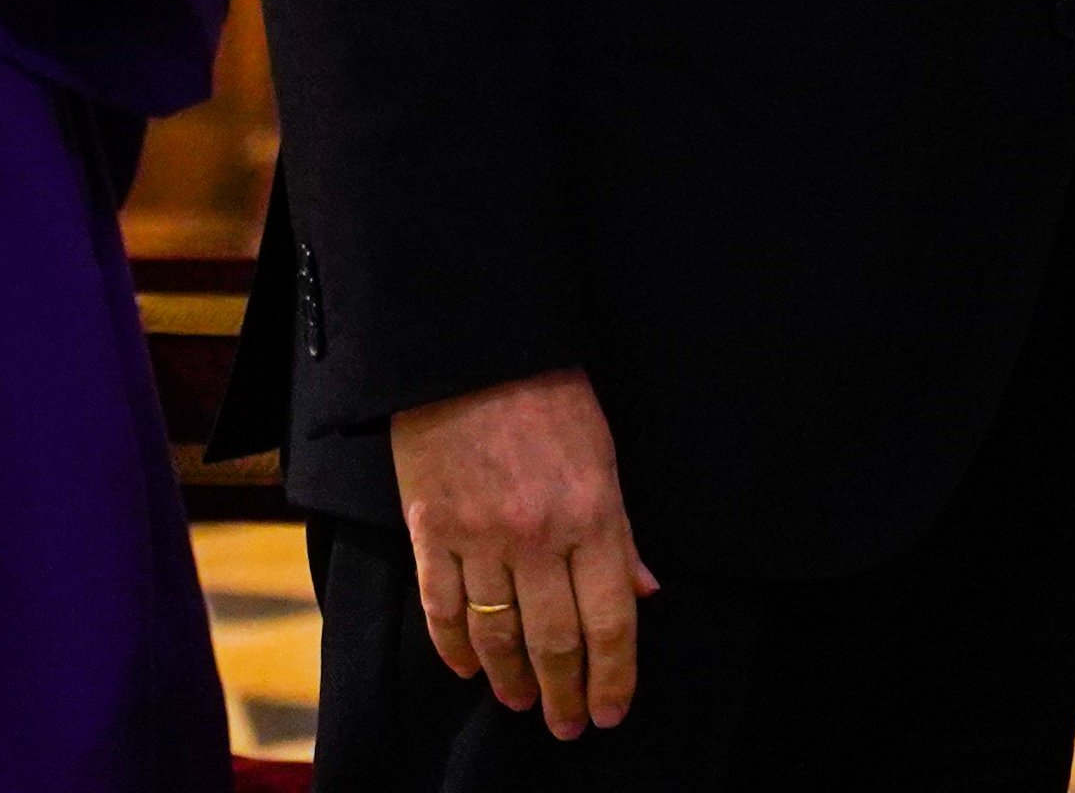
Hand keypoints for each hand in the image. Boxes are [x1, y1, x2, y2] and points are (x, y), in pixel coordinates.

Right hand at [391, 368, 654, 735]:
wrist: (471, 348)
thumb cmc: (549, 394)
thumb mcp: (604, 456)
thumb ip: (622, 532)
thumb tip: (644, 593)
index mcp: (594, 515)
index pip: (612, 620)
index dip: (614, 676)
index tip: (612, 711)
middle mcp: (540, 537)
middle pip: (557, 641)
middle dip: (565, 695)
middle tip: (567, 726)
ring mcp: (480, 537)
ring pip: (499, 635)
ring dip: (512, 681)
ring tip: (521, 703)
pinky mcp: (430, 530)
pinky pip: (442, 608)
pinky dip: (454, 648)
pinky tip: (468, 670)